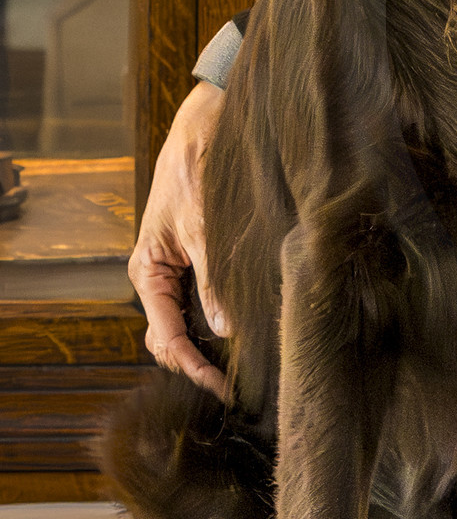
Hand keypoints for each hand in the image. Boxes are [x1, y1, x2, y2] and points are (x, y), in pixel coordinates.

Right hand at [128, 81, 228, 399]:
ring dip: (208, 350)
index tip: (221, 387)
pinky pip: (202, 306)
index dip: (193, 367)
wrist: (206, 129)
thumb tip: (224, 329)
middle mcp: (159, 279)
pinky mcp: (199, 264)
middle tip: (235, 388)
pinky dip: (218, 326)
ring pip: (186, 327)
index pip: (165, 337)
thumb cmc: (195, 170)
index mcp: (148, 272)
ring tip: (242, 371)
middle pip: (170, 341)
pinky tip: (245, 336)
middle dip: (197, 366)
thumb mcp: (202, 225)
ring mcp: (178, 273)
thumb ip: (213, 277)